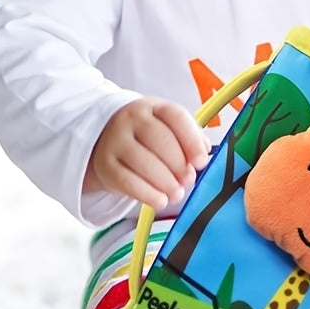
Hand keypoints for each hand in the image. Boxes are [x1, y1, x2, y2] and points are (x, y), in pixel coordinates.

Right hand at [84, 97, 211, 209]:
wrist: (107, 138)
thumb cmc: (148, 136)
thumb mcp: (169, 128)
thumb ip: (189, 138)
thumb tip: (204, 153)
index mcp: (154, 107)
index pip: (176, 117)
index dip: (192, 140)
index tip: (202, 161)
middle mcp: (132, 119)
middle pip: (160, 139)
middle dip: (178, 164)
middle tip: (188, 180)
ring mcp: (115, 140)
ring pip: (143, 161)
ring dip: (165, 182)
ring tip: (177, 194)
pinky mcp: (105, 164)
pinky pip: (126, 181)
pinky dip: (147, 194)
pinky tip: (160, 201)